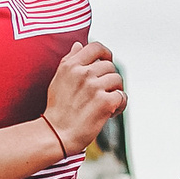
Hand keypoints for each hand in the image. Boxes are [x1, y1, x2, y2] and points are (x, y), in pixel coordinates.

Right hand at [44, 40, 125, 157]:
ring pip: (118, 80)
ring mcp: (94, 87)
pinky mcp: (105, 102)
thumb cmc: (58, 109)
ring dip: (115, 92)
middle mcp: (83, 73)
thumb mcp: (58, 79)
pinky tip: (110, 112)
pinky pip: (122, 96)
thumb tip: (79, 45)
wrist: (57, 133)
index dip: (105, 53)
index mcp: (71, 65)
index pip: (96, 47)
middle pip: (110, 66)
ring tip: (106, 103)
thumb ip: (69, 60)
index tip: (107, 62)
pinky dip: (120, 105)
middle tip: (102, 93)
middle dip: (109, 79)